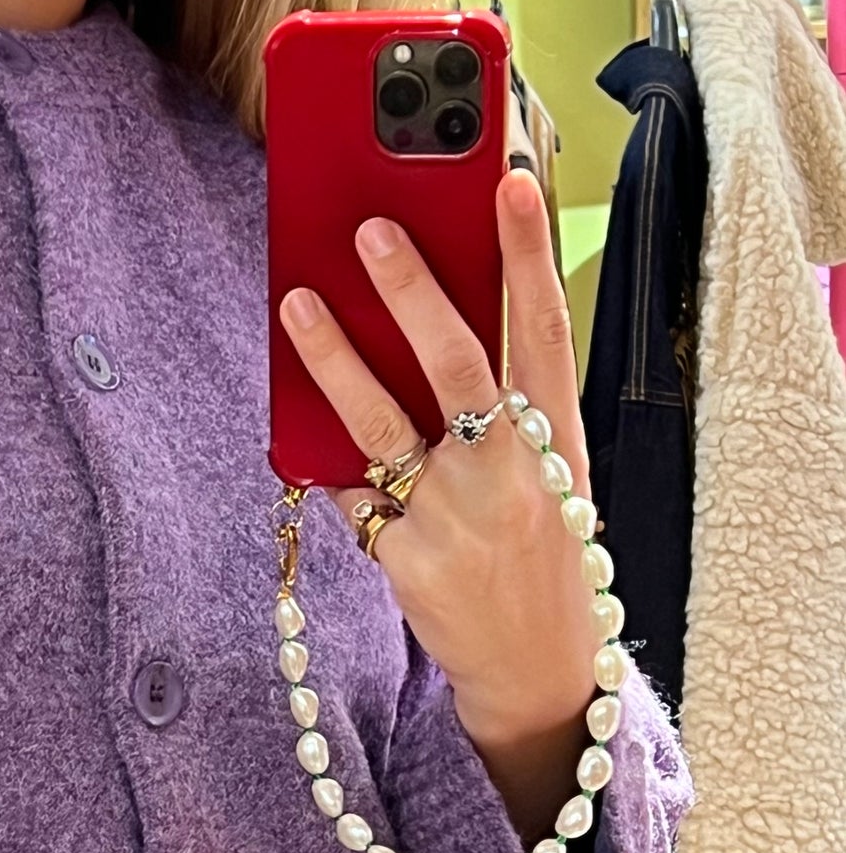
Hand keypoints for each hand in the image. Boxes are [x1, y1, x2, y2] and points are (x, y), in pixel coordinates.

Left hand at [278, 170, 597, 841]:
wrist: (539, 671)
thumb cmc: (539, 552)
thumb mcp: (550, 474)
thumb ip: (504, 407)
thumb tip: (427, 319)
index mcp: (557, 440)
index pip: (543, 330)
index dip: (528, 254)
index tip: (509, 180)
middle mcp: (512, 473)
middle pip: (456, 365)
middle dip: (411, 290)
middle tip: (369, 227)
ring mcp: (458, 519)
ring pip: (382, 424)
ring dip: (334, 360)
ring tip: (294, 303)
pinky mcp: (408, 562)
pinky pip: (354, 495)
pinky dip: (335, 468)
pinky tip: (313, 443)